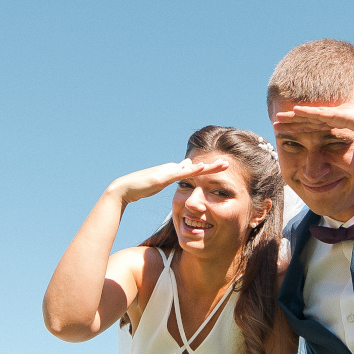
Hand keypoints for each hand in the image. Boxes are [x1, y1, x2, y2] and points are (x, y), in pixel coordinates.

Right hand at [109, 158, 228, 204]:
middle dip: (213, 166)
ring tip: (224, 164)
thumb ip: (166, 180)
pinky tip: (204, 168)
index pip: (193, 171)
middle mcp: (172, 168)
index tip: (219, 168)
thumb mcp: (157, 185)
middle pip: (197, 168)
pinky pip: (182, 173)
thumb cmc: (140, 189)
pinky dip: (194, 170)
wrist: (125, 189)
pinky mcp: (164, 176)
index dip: (207, 170)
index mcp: (172, 172)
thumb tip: (171, 178)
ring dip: (209, 167)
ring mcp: (169, 171)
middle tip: (227, 164)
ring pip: (193, 169)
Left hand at [271, 102, 353, 143]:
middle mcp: (336, 116)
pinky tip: (295, 112)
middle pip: (309, 119)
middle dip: (291, 121)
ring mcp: (339, 113)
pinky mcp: (343, 114)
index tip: (286, 130)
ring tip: (277, 118)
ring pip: (311, 115)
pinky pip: (322, 114)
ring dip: (293, 116)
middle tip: (275, 122)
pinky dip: (308, 113)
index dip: (300, 127)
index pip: (315, 126)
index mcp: (340, 123)